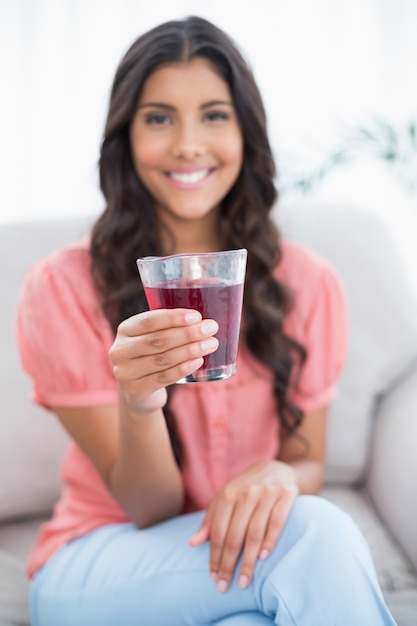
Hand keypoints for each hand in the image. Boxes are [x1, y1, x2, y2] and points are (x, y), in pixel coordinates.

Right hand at [109, 309, 218, 411]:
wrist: (139, 391)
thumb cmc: (152, 356)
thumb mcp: (153, 337)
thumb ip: (169, 327)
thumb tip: (201, 320)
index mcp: (125, 330)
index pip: (149, 321)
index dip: (173, 318)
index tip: (197, 316)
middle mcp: (120, 350)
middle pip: (158, 340)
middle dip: (187, 334)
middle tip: (210, 329)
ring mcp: (125, 372)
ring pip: (163, 359)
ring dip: (190, 350)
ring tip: (210, 344)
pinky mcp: (136, 390)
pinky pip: (164, 378)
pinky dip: (183, 368)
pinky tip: (198, 361)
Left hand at [189, 460, 298, 591]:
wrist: (274, 468)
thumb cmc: (244, 490)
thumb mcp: (225, 500)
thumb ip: (210, 521)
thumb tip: (192, 543)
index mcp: (228, 495)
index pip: (218, 531)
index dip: (214, 556)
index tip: (213, 578)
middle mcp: (246, 493)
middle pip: (234, 535)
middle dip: (228, 564)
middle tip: (224, 586)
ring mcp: (267, 493)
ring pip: (254, 532)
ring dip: (248, 560)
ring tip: (243, 581)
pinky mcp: (286, 495)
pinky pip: (277, 522)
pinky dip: (270, 541)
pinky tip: (263, 558)